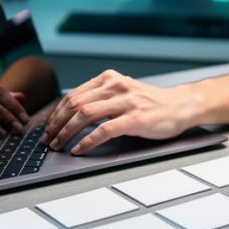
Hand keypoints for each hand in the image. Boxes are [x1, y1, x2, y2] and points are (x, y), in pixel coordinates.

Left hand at [40, 70, 200, 154]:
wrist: (181, 105)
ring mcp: (125, 102)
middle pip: (74, 104)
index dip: (56, 113)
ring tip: (58, 145)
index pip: (73, 95)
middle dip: (56, 124)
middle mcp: (115, 86)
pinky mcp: (134, 119)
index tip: (48, 127)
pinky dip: (87, 141)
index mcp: (109, 79)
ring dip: (66, 132)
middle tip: (48, 140)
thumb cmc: (152, 102)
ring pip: (84, 115)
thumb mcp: (123, 92)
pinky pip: (103, 130)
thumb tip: (73, 112)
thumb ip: (101, 97)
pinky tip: (79, 149)